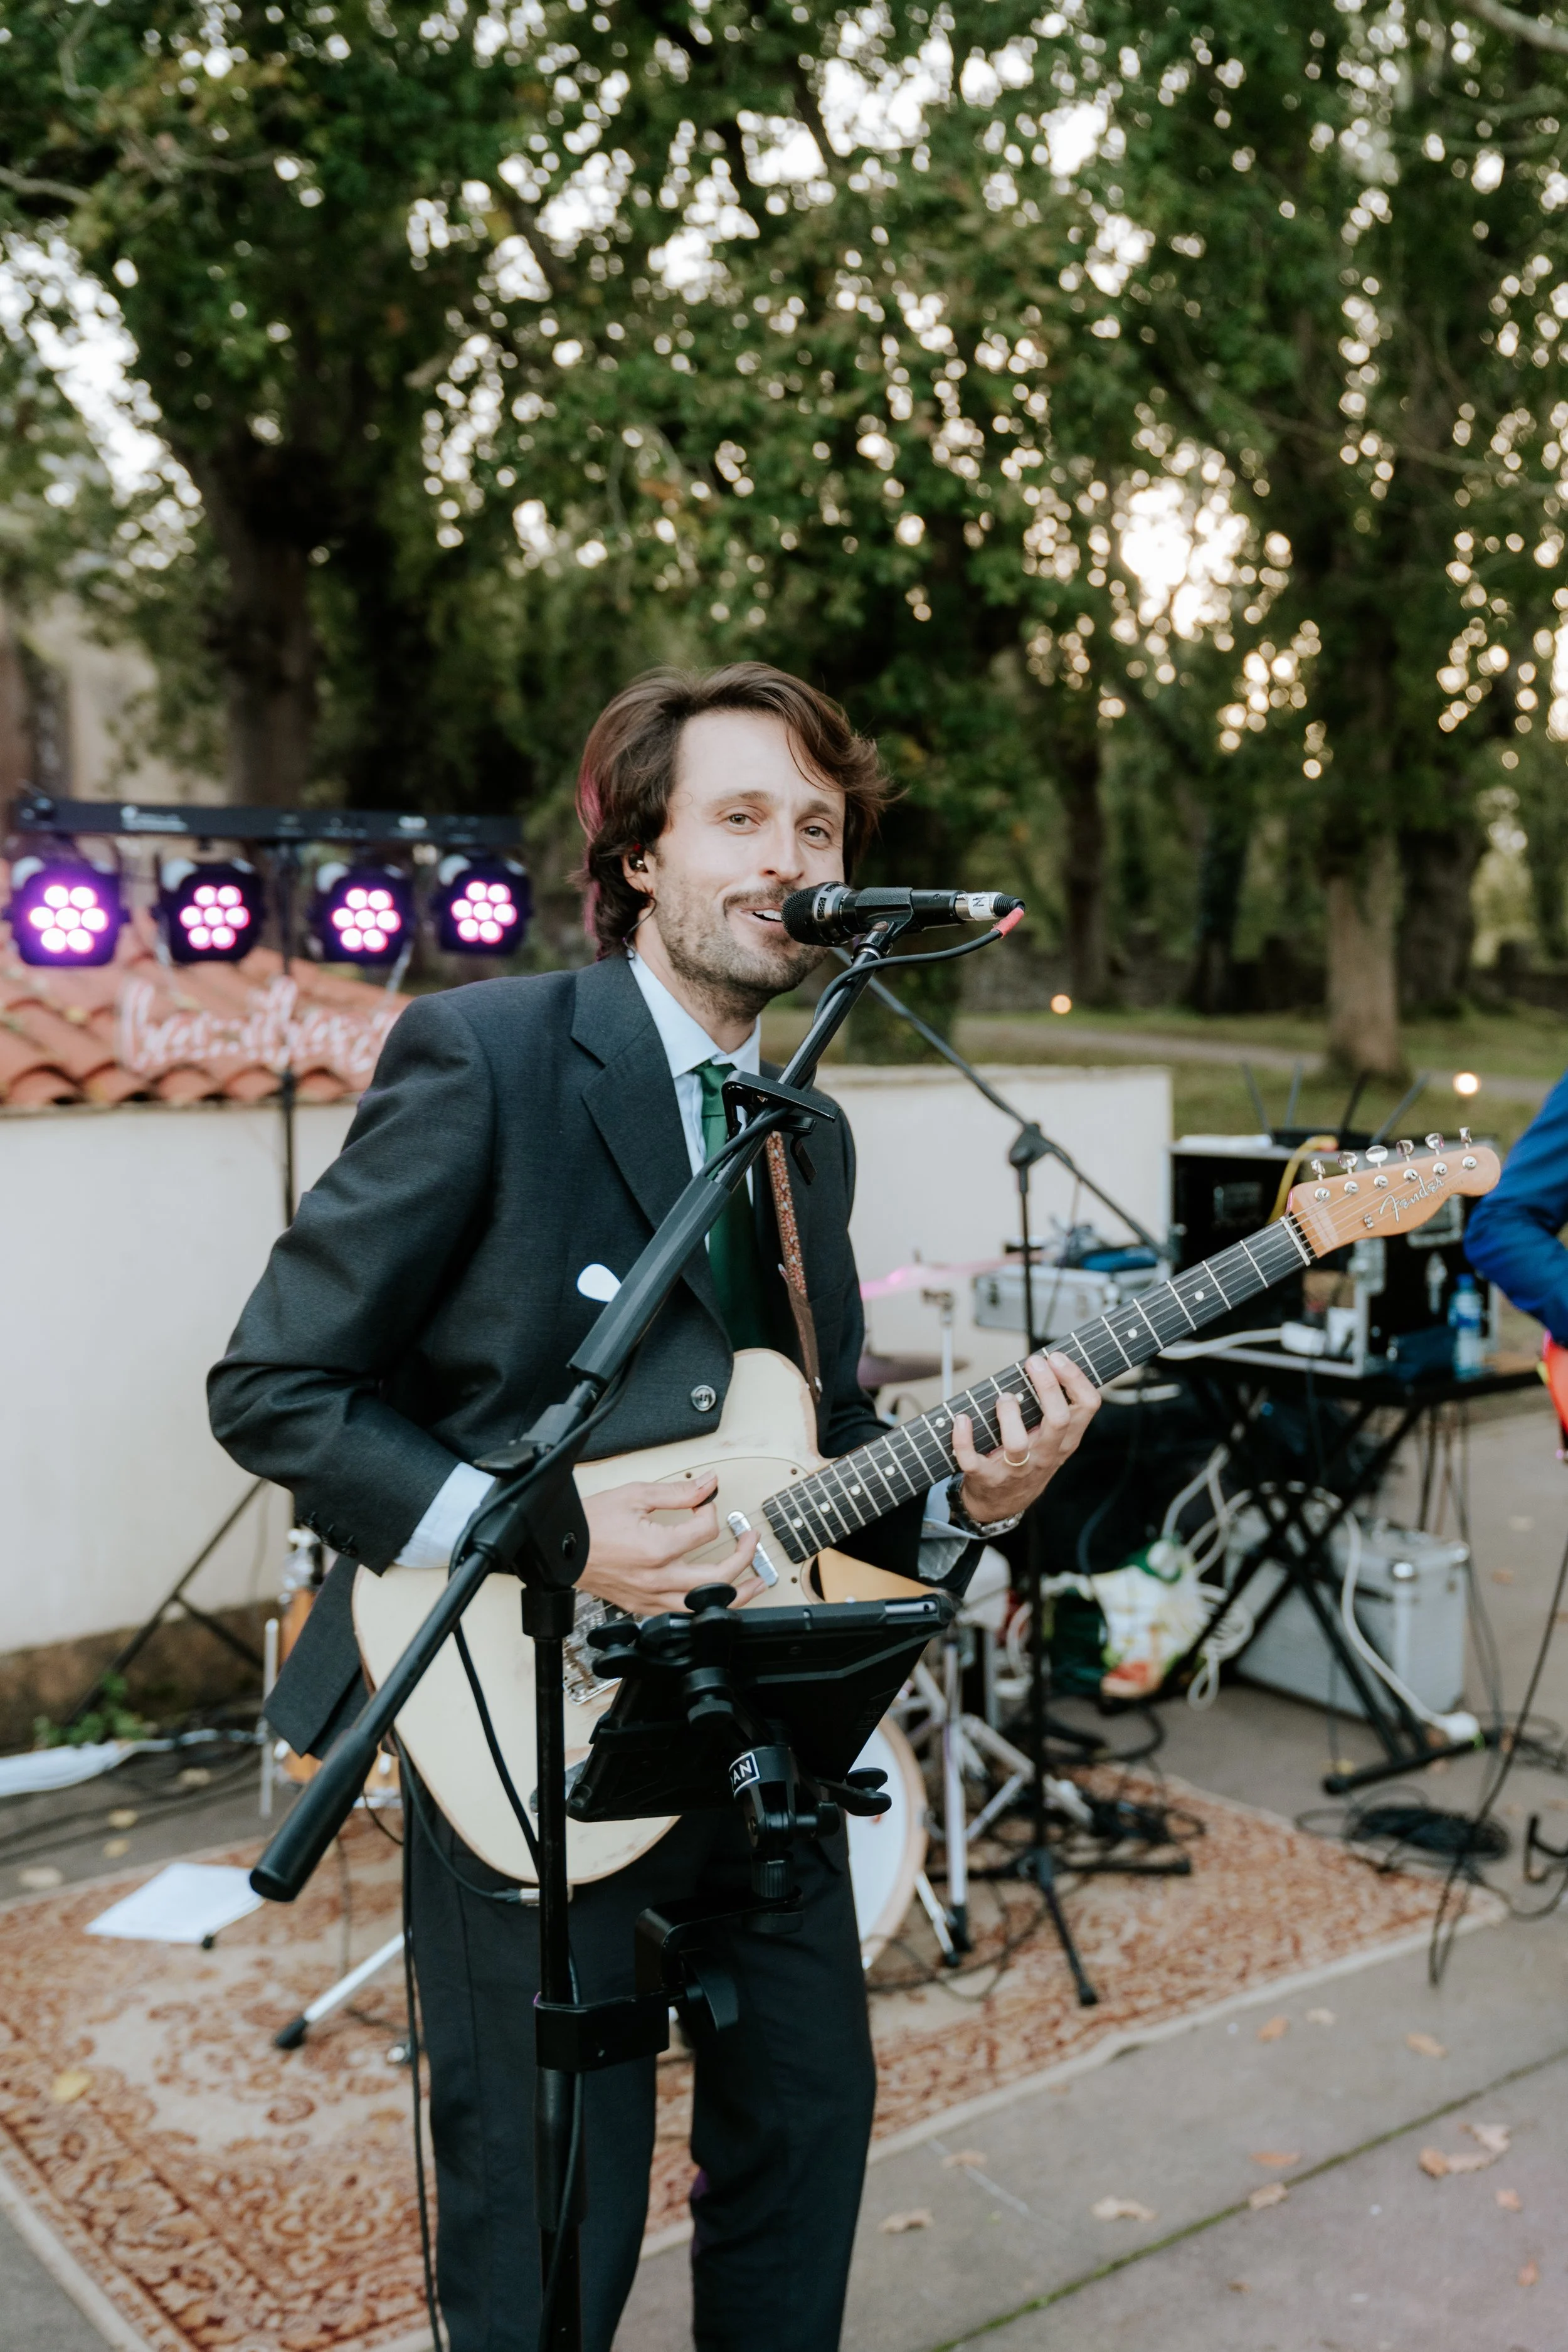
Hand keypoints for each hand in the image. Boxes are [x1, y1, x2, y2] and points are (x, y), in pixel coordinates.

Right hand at [579, 1474, 762, 1614]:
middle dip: (744, 1558)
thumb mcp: (635, 1495)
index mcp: (657, 1549)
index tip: (704, 1503)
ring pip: (706, 1606)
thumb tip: (708, 1484)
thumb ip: (678, 1492)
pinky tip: (715, 1601)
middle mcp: (658, 1578)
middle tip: (752, 1542)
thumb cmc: (590, 1524)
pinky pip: (682, 1615)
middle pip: (719, 1577)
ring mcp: (651, 1597)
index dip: (710, 1511)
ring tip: (754, 1584)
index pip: (706, 1531)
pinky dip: (705, 1608)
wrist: (560, 1550)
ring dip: (737, 1594)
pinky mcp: (643, 1606)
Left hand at [951, 1350, 1099, 1526]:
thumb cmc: (1028, 1460)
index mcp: (1065, 1440)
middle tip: (1033, 1362)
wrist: (1001, 1504)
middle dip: (1047, 1386)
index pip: (1087, 1406)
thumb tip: (1047, 1362)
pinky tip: (961, 1419)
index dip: (1075, 1378)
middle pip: (1058, 1420)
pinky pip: (972, 1459)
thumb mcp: (1052, 1439)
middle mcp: (1045, 1455)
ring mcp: (1016, 1469)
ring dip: (1008, 1413)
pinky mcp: (986, 1477)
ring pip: (1018, 1443)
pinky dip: (963, 1438)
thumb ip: (1055, 1407)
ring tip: (1003, 1397)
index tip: (1056, 1357)